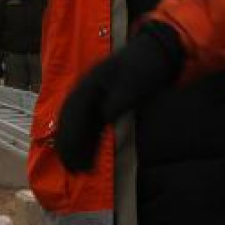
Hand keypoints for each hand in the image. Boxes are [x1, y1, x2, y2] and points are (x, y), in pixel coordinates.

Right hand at [54, 22, 183, 172]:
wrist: (156, 54)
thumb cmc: (145, 67)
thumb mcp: (134, 81)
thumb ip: (119, 99)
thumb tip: (104, 117)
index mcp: (89, 83)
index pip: (72, 113)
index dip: (70, 138)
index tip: (73, 158)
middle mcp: (86, 90)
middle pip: (69, 120)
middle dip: (68, 146)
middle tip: (73, 170)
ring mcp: (93, 96)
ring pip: (76, 124)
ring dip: (74, 145)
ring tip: (77, 168)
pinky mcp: (102, 102)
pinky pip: (88, 124)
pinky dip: (86, 140)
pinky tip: (88, 154)